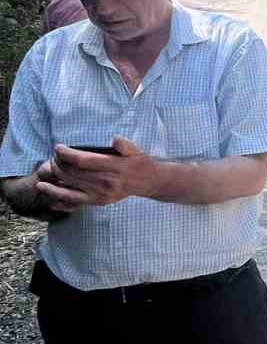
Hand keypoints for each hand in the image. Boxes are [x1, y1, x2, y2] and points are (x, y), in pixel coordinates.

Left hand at [42, 137, 166, 208]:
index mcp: (113, 168)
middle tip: (52, 158)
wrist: (148, 182)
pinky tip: (51, 200)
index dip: (67, 154)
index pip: (84, 161)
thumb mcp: (136, 150)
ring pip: (71, 190)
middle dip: (58, 165)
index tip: (58, 148)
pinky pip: (77, 203)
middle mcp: (105, 183)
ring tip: (41, 180)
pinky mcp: (98, 202)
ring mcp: (100, 194)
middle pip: (74, 174)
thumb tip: (114, 140)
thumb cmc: (139, 163)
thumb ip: (125, 145)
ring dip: (54, 185)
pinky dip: (62, 202)